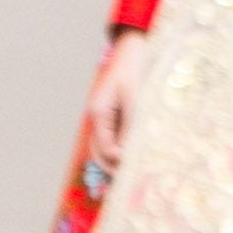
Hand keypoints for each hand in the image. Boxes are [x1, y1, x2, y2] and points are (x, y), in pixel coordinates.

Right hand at [85, 28, 149, 163]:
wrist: (132, 49)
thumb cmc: (134, 71)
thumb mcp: (135, 100)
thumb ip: (130, 127)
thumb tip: (126, 154)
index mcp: (98, 113)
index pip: (104, 148)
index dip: (118, 162)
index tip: (134, 171)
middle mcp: (96, 117)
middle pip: (98, 152)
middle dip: (110, 168)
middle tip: (128, 183)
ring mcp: (102, 116)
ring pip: (103, 147)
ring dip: (113, 161)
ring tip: (129, 174)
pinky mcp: (112, 114)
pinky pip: (112, 136)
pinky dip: (120, 148)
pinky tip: (132, 155)